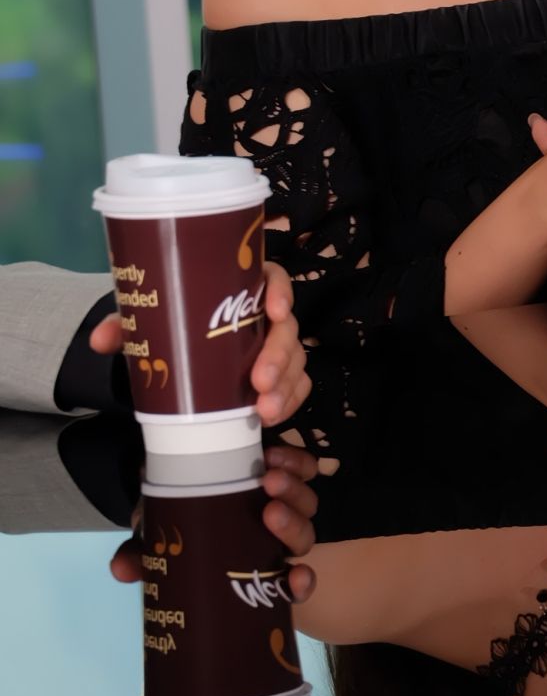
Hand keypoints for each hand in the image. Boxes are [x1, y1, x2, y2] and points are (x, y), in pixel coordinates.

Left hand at [88, 259, 312, 429]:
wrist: (175, 356)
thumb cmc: (171, 325)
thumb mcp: (150, 322)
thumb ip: (127, 326)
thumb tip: (100, 339)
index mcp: (241, 288)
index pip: (272, 278)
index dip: (280, 290)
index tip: (274, 311)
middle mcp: (264, 315)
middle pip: (287, 327)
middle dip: (279, 356)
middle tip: (260, 382)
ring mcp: (274, 347)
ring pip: (295, 360)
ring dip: (285, 386)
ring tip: (264, 412)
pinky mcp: (278, 376)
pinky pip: (296, 385)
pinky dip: (288, 401)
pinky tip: (271, 417)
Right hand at [108, 444, 320, 603]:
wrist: (183, 473)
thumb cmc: (176, 520)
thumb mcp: (155, 540)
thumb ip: (142, 556)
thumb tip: (120, 570)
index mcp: (255, 564)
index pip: (291, 584)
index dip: (299, 585)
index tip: (296, 578)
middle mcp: (277, 536)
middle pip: (301, 538)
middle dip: (291, 525)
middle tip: (268, 511)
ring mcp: (285, 501)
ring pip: (306, 503)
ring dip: (292, 490)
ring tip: (267, 474)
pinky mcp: (286, 467)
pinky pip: (305, 467)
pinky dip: (296, 462)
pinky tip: (273, 454)